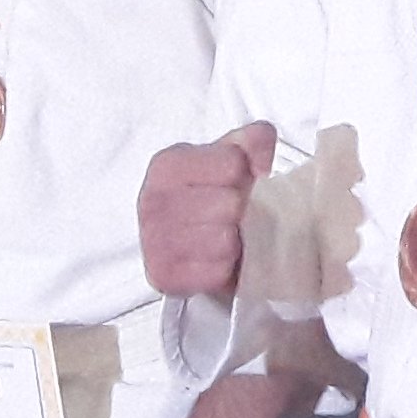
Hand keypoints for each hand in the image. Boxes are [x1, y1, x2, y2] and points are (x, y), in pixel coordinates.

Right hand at [137, 126, 265, 297]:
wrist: (192, 242)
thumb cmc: (213, 194)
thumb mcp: (233, 156)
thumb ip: (254, 141)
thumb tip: (264, 163)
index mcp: (167, 165)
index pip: (232, 164)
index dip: (246, 174)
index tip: (239, 182)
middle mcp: (152, 201)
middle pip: (231, 204)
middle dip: (242, 210)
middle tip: (236, 214)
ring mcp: (154, 241)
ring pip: (226, 241)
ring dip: (237, 241)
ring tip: (228, 236)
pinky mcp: (164, 276)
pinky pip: (218, 272)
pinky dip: (226, 269)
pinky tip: (219, 259)